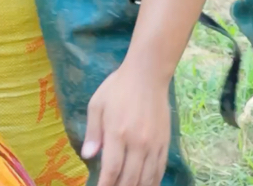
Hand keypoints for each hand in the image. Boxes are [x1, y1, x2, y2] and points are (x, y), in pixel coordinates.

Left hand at [82, 59, 171, 185]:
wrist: (147, 76)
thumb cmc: (117, 88)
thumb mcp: (97, 105)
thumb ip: (93, 132)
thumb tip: (88, 156)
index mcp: (118, 133)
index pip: (112, 169)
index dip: (105, 184)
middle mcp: (138, 143)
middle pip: (130, 178)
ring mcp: (154, 145)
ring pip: (147, 178)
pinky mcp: (165, 143)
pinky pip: (159, 170)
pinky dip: (152, 181)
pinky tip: (145, 184)